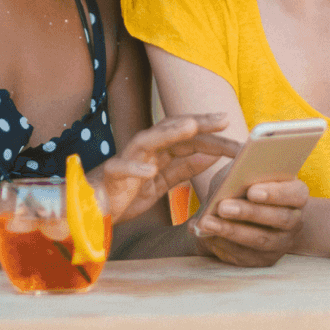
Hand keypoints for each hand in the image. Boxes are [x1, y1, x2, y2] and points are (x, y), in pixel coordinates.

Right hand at [91, 113, 237, 223]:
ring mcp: (126, 160)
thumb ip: (183, 168)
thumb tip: (211, 156)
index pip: (190, 139)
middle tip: (223, 118)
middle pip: (173, 131)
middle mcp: (144, 151)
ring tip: (190, 127)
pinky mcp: (111, 176)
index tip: (236, 133)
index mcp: (159, 153)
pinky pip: (122, 169)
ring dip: (169, 133)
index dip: (212, 136)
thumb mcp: (162, 182)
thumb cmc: (127, 194)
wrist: (92, 211)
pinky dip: (135, 167)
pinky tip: (149, 170)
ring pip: (148, 140)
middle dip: (198, 123)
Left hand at [193, 178, 307, 267]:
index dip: (275, 193)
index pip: (295, 194)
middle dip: (248, 213)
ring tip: (207, 223)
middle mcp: (294, 220)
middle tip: (223, 207)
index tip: (252, 191)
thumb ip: (243, 175)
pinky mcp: (265, 260)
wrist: (243, 213)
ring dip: (231, 232)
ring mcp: (282, 243)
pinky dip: (224, 246)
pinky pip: (246, 257)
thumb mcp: (244, 175)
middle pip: (278, 218)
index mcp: (296, 194)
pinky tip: (206, 237)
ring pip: (260, 240)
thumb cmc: (244, 186)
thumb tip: (228, 181)